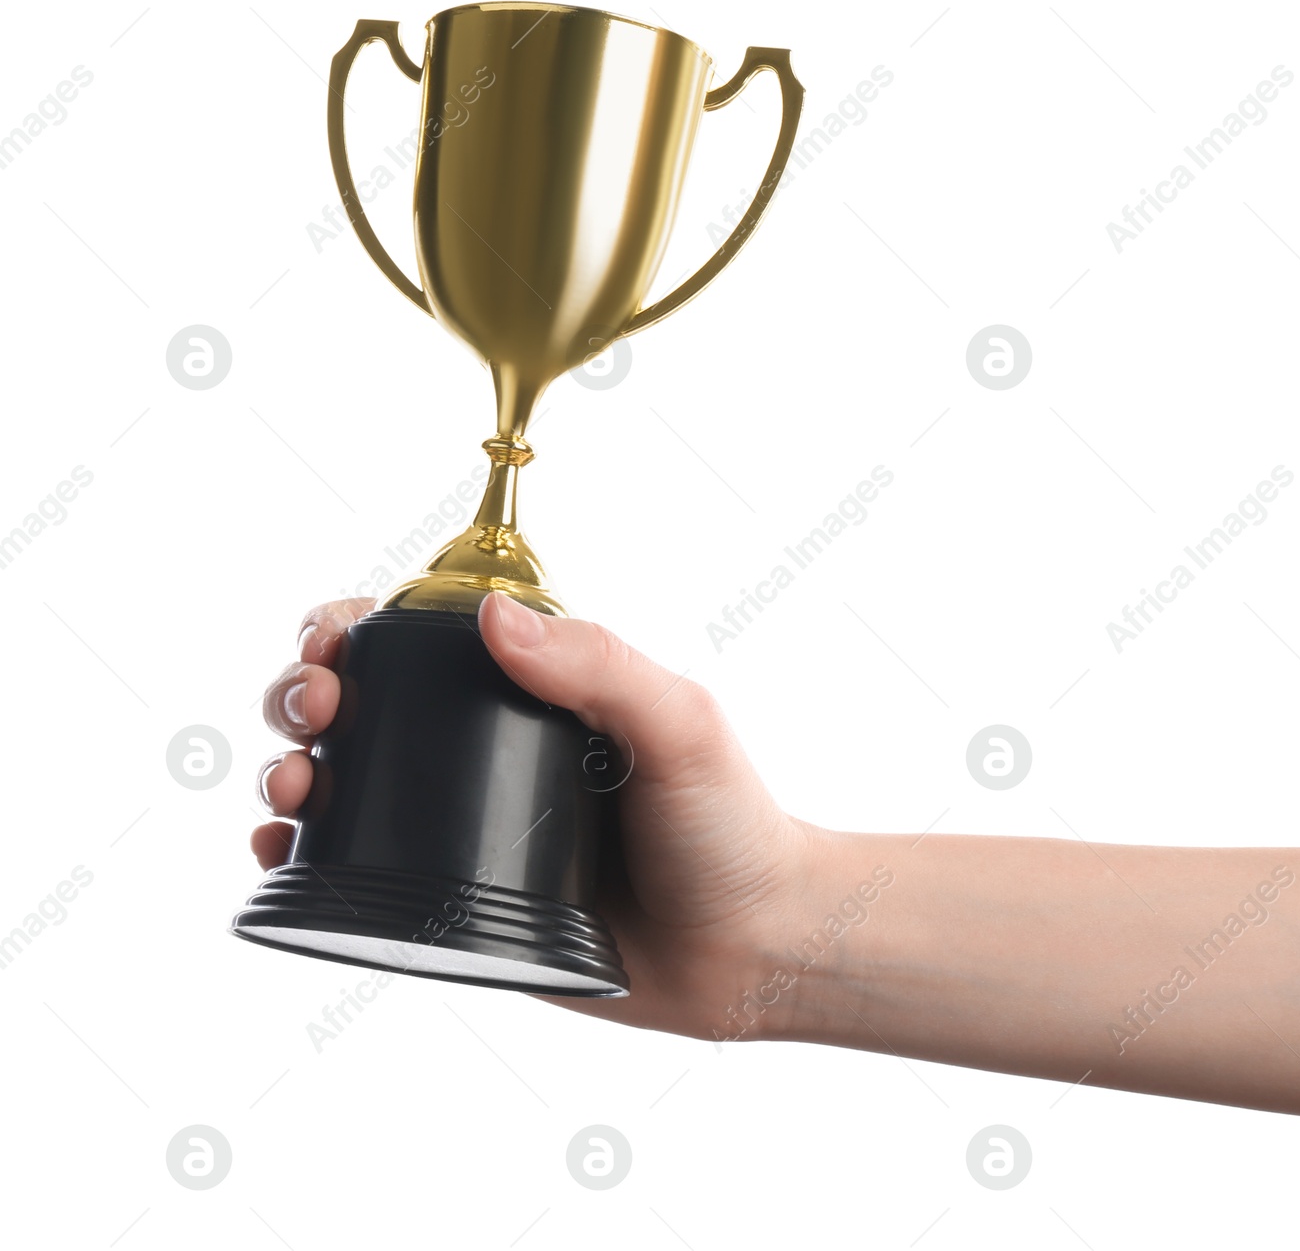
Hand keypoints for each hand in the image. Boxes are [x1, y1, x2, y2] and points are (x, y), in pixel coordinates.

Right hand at [253, 591, 826, 1039]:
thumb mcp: (678, 724)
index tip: (333, 642)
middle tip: (315, 715)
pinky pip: (357, 873)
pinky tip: (282, 852)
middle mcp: (484, 754)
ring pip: (341, 784)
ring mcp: (463, 830)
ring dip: (287, 771)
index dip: (353, 628)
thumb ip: (598, 664)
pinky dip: (301, 857)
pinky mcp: (453, 905)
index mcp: (531, 694)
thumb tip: (492, 617)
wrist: (749, 950)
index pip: (418, 640)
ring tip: (288, 791)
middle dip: (303, 694)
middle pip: (358, 704)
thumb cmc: (729, 826)